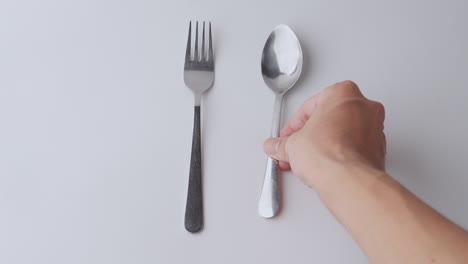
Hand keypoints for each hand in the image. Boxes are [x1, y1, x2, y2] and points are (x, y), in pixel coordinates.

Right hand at [263, 80, 385, 189]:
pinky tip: (328, 166)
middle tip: (298, 147)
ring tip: (312, 160)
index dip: (294, 125)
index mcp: (342, 93)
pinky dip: (342, 154)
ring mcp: (375, 127)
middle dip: (312, 134)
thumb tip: (277, 146)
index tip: (288, 136)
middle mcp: (364, 106)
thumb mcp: (293, 145)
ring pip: (344, 132)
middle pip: (330, 118)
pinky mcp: (379, 149)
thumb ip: (283, 144)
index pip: (310, 107)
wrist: (348, 180)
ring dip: (327, 144)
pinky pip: (356, 147)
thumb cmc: (328, 153)